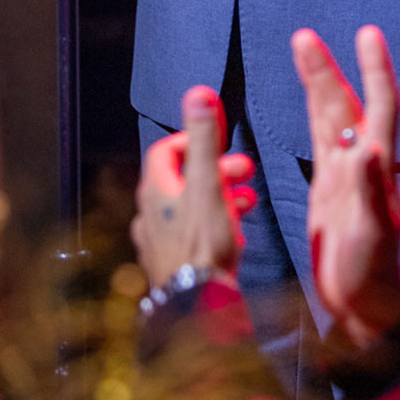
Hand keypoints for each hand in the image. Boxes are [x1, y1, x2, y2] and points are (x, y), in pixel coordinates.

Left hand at [132, 84, 258, 287]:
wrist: (199, 306)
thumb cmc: (204, 246)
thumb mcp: (209, 185)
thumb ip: (206, 141)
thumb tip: (198, 94)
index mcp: (154, 190)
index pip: (166, 150)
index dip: (193, 140)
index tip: (219, 141)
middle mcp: (150, 212)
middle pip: (181, 178)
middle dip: (215, 168)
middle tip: (246, 169)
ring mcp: (160, 238)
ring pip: (190, 205)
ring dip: (220, 195)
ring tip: (249, 197)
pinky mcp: (175, 261)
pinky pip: (194, 232)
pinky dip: (216, 222)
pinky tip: (237, 231)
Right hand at [292, 26, 399, 351]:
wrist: (366, 305)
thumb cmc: (373, 274)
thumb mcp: (374, 235)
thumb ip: (372, 192)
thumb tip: (371, 150)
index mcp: (376, 170)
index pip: (378, 108)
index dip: (374, 71)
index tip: (367, 34)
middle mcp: (363, 166)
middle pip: (345, 106)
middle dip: (328, 69)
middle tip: (304, 36)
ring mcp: (346, 176)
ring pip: (331, 118)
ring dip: (319, 83)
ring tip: (304, 51)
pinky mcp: (330, 190)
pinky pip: (322, 141)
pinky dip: (316, 115)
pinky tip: (312, 104)